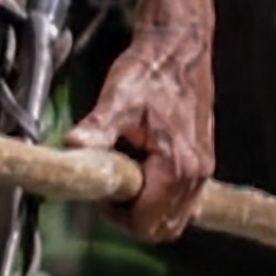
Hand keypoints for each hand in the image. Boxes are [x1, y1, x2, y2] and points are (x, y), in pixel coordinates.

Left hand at [70, 20, 213, 241]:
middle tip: (113, 188)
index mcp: (177, 165)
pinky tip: (144, 170)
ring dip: (149, 210)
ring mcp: (203, 169)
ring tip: (128, 177)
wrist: (179, 45)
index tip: (106, 190)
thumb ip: (99, 127)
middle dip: (133, 218)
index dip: (118, 216)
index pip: (147, 223)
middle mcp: (197, 173)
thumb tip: (72, 145)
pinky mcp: (202, 161)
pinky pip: (184, 201)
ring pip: (176, 218)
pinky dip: (163, 199)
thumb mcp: (118, 98)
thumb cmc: (150, 69)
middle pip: (165, 229)